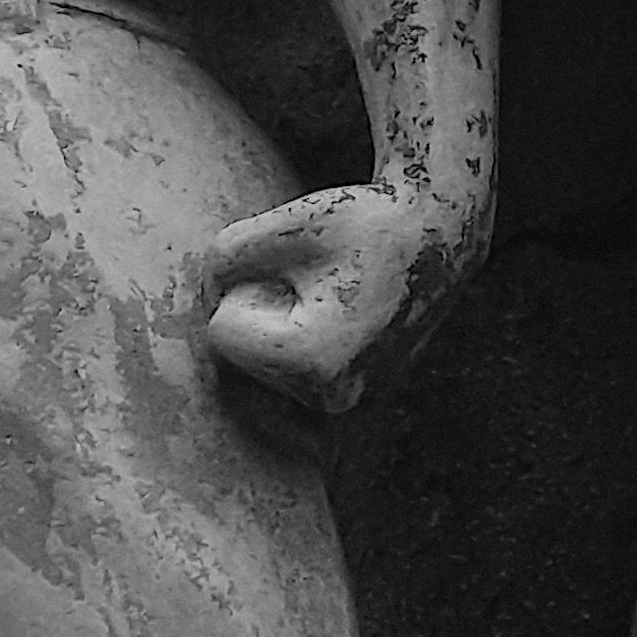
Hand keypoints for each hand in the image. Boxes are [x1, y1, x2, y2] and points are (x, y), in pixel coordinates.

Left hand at [185, 176, 478, 422]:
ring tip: (329, 304)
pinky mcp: (351, 413)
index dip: (245, 288)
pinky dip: (286, 375)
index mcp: (314, 362)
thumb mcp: (286, 223)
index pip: (221, 333)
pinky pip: (283, 408)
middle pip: (238, 363)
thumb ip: (222, 260)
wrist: (437, 238)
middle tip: (318, 284)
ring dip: (277, 335)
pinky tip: (320, 342)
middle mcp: (332, 402)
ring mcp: (346, 414)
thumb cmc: (359, 222)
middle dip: (260, 317)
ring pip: (258, 377)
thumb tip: (199, 305)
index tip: (298, 268)